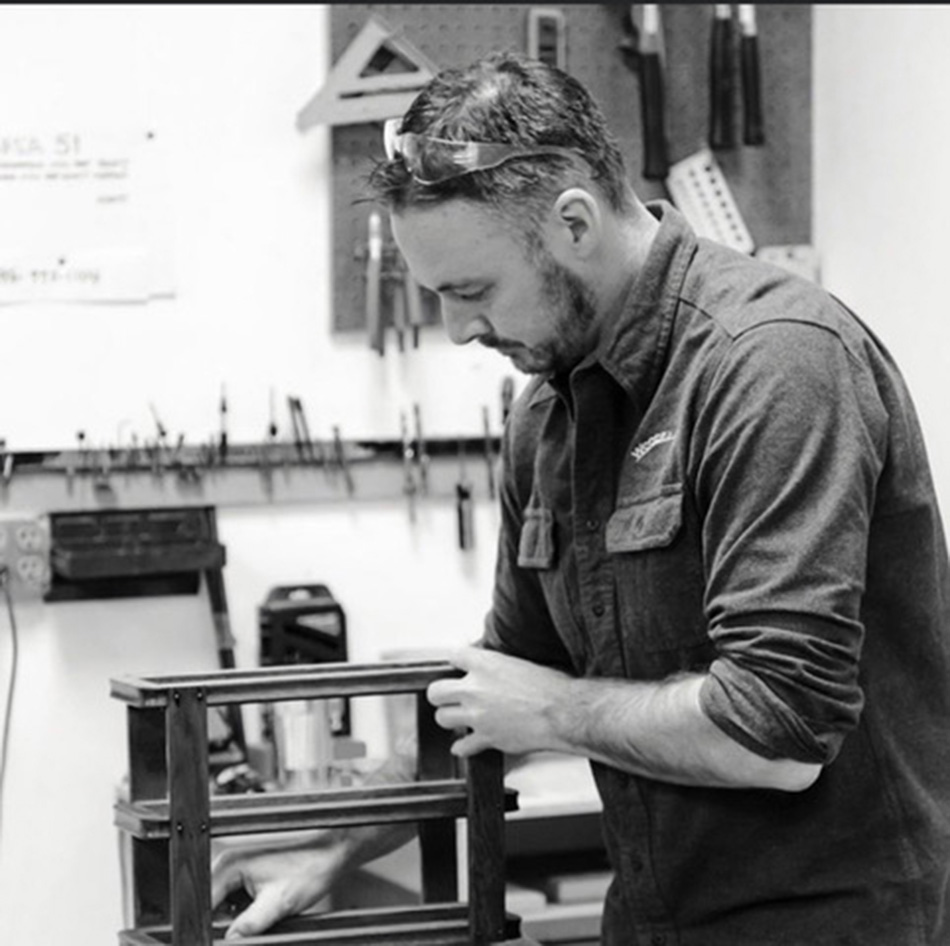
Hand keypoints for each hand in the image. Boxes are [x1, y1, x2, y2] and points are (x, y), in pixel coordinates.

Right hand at [211, 832, 341, 937]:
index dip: (208, 927)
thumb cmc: (308, 870)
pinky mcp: (248, 875)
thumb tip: (229, 941)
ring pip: (223, 907)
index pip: (203, 903)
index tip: (222, 936)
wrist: (329, 856)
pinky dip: (245, 912)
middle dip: (225, 922)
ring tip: (263, 914)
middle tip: (254, 922)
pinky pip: (236, 902)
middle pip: (211, 906)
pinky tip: (263, 911)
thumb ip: (247, 927)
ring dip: (236, 918)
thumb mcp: (277, 904)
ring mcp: (239, 868)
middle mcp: (230, 863)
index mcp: (230, 864)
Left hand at [426, 646, 573, 756]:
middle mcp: (476, 689)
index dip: (456, 661)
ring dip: (450, 718)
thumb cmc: (551, 686)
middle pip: (436, 691)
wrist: (563, 712)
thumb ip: (497, 665)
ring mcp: (477, 715)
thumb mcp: (520, 663)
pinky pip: (462, 746)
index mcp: (486, 664)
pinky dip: (463, 747)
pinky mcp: (485, 738)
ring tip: (459, 717)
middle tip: (448, 695)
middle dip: (441, 694)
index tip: (457, 665)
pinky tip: (466, 743)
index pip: (453, 656)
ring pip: (443, 718)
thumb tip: (490, 667)